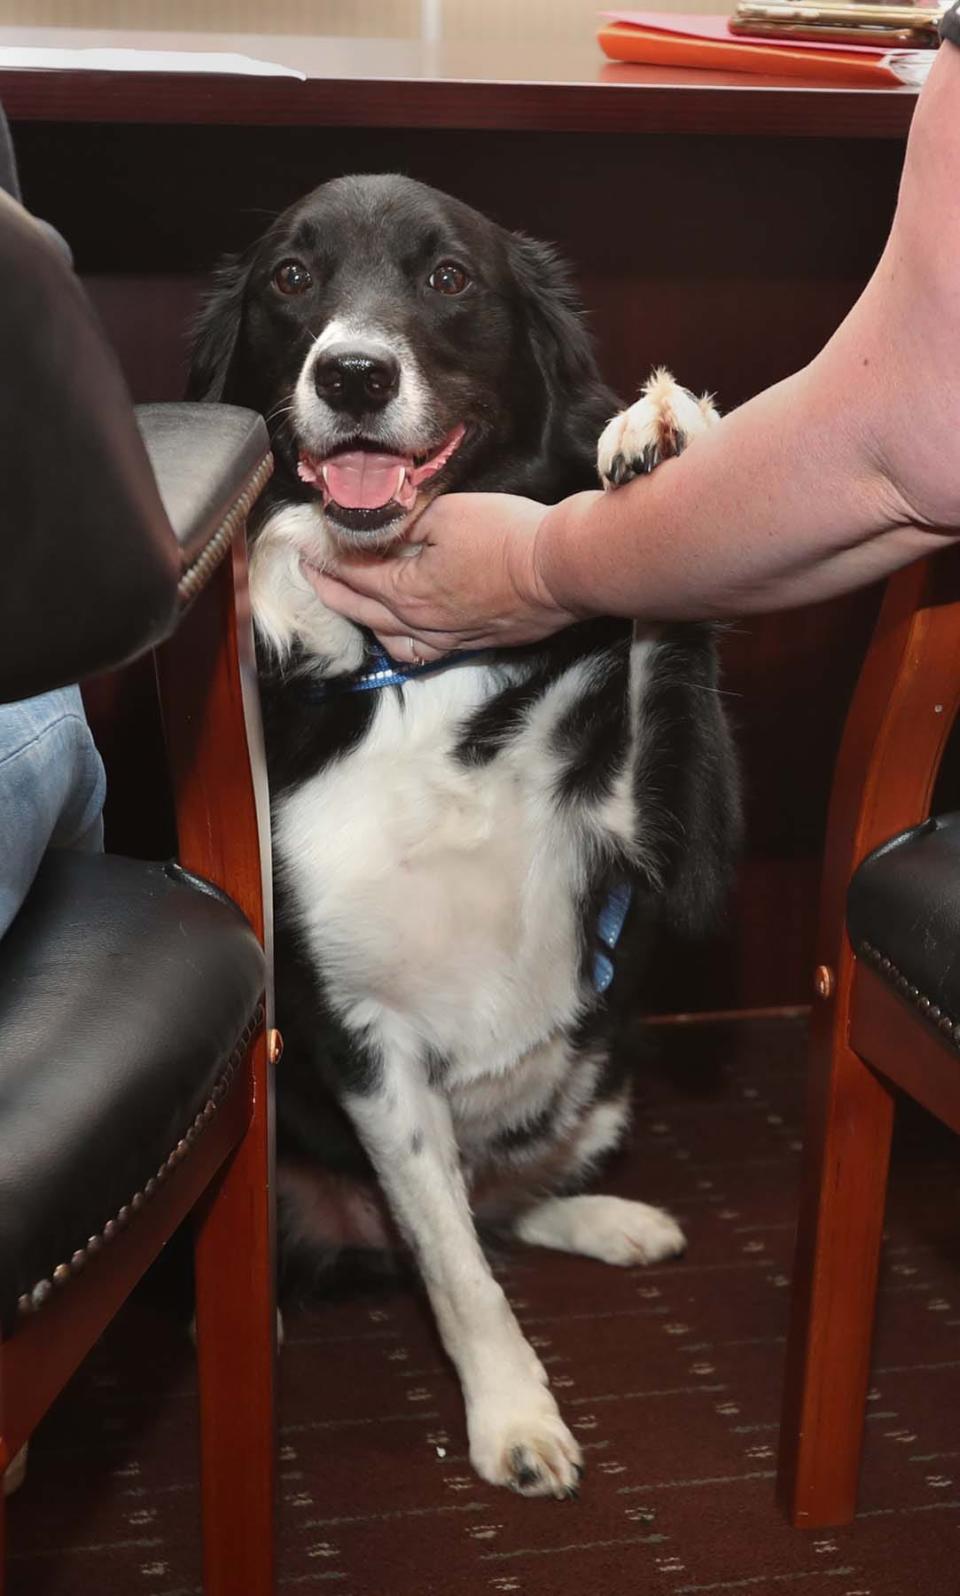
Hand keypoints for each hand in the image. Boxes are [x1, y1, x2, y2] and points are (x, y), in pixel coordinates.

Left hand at [304, 491, 581, 661]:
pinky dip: (401, 644)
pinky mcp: (473, 643)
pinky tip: (401, 636)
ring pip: (390, 639)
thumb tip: (379, 526)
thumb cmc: (507, 536)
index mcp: (406, 589)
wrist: (561, 569)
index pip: (352, 574)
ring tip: (351, 606)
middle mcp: (420, 622)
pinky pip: (423, 653)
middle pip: (362, 610)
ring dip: (364, 622)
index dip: (325, 557)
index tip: (306, 544)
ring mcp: (447, 638)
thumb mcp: (447, 512)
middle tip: (311, 574)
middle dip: (331, 590)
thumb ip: (406, 522)